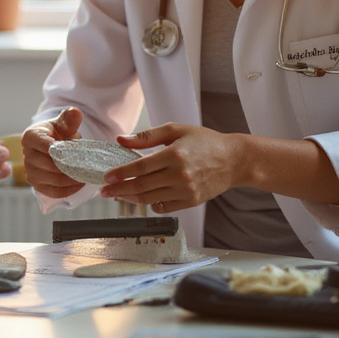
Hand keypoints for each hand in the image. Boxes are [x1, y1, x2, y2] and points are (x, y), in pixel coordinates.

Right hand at [21, 106, 85, 198]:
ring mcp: (30, 172)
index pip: (46, 146)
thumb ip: (69, 118)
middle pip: (51, 166)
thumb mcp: (63, 123)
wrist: (52, 145)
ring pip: (54, 180)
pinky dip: (69, 190)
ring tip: (86, 174)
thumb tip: (75, 112)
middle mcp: (27, 155)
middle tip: (87, 166)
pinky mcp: (37, 185)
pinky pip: (54, 192)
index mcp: (30, 137)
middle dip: (71, 167)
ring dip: (72, 179)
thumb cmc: (57, 133)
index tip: (77, 152)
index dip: (63, 151)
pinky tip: (79, 184)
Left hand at [99, 122, 243, 212]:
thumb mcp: (176, 130)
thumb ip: (147, 136)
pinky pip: (165, 207)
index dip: (121, 173)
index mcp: (174, 154)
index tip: (106, 177)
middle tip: (104, 190)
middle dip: (119, 189)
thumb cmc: (204, 141)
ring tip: (118, 195)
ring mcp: (186, 190)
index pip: (140, 167)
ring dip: (131, 199)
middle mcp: (179, 175)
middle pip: (141, 186)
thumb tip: (121, 140)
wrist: (233, 160)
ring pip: (150, 199)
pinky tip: (143, 199)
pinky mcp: (191, 201)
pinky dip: (151, 204)